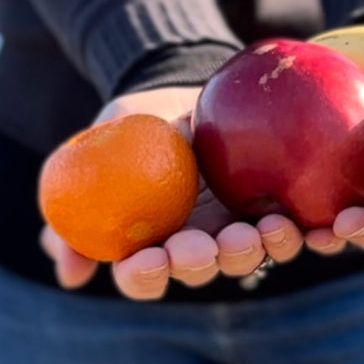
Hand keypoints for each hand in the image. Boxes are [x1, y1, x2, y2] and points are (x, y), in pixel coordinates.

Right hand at [39, 86, 307, 299]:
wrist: (178, 86)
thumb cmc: (130, 125)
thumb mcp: (92, 153)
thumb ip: (70, 205)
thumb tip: (68, 275)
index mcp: (148, 242)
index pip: (142, 277)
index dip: (144, 277)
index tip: (146, 260)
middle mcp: (193, 245)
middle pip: (198, 271)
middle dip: (199, 263)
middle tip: (199, 246)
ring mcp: (234, 228)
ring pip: (245, 256)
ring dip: (250, 251)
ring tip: (252, 232)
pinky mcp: (270, 206)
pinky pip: (288, 229)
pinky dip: (294, 233)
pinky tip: (293, 222)